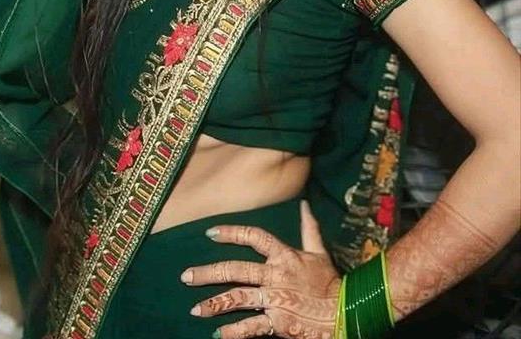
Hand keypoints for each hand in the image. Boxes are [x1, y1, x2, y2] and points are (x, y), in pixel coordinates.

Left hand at [180, 199, 340, 338]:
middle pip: (236, 269)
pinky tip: (218, 334)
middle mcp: (275, 274)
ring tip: (195, 310)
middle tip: (186, 276)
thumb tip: (304, 205)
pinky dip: (234, 332)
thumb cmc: (330, 282)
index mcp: (284, 255)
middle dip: (209, 272)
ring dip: (215, 304)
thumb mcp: (319, 252)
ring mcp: (275, 298)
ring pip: (239, 298)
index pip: (254, 237)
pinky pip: (252, 326)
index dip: (232, 233)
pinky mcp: (278, 322)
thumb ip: (309, 229)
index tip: (210, 233)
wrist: (344, 312)